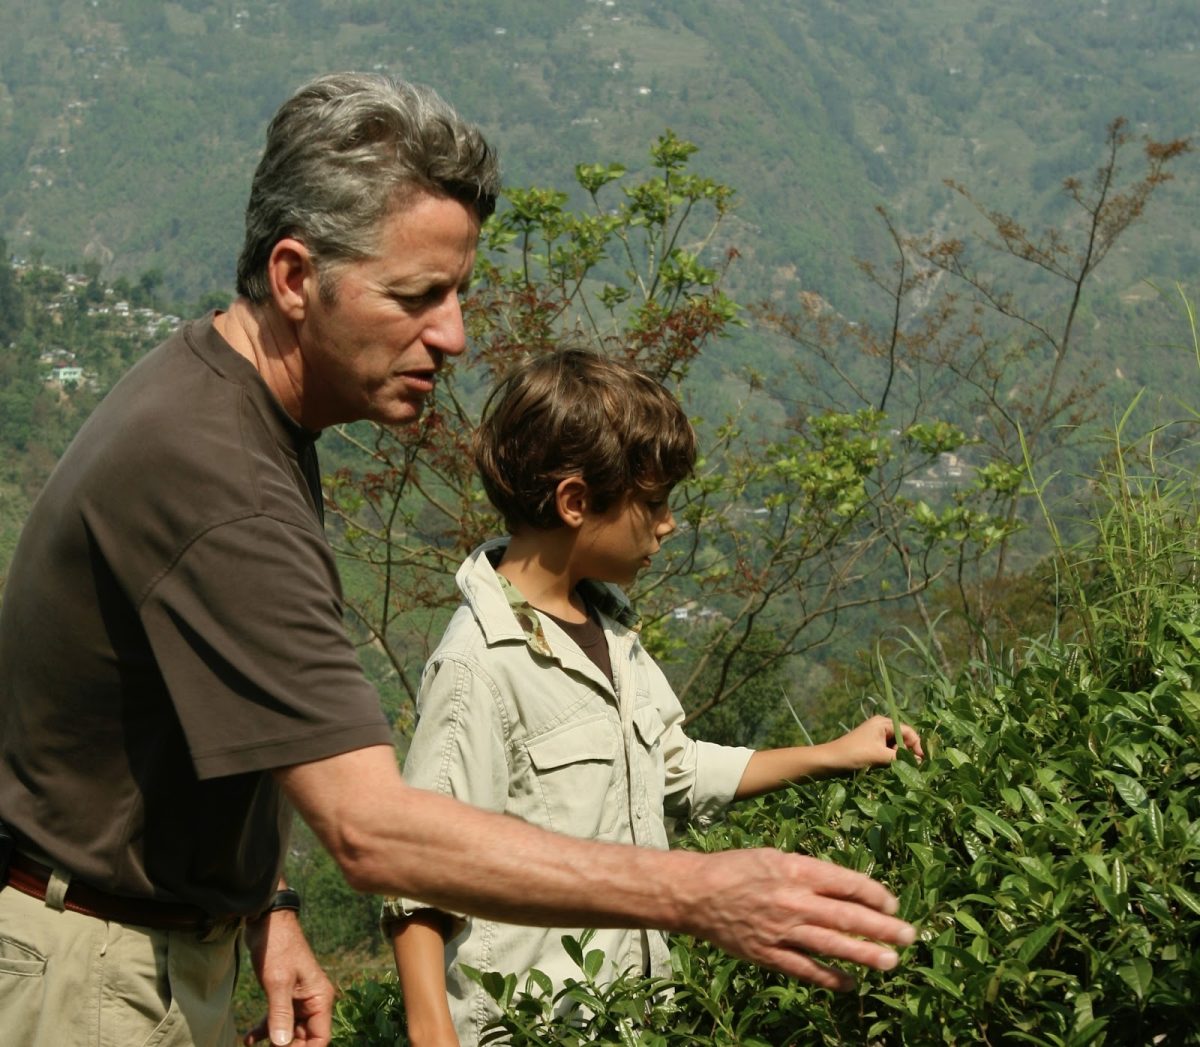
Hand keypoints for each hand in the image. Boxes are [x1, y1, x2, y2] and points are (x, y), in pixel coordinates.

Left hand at [243, 910, 334, 1046]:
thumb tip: (282, 1044)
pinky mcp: (283, 995)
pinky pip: (277, 1021)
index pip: (321, 1037)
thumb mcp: (278, 982)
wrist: (267, 922)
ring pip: (290, 1032)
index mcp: (319, 997)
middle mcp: (312, 1001)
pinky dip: (264, 1031)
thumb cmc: (278, 948)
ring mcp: (298, 999)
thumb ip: (280, 1014)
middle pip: (305, 1038)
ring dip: (274, 1043)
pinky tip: (248, 1039)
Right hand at [678, 847, 915, 989]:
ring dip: (866, 954)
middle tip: (909, 935)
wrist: (696, 893)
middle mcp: (793, 900)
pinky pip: (806, 970)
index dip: (875, 894)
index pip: (848, 882)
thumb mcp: (774, 857)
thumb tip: (846, 888)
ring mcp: (782, 930)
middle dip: (883, 926)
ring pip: (833, 945)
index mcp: (796, 870)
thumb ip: (808, 872)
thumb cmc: (736, 869)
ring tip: (892, 961)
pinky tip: (850, 984)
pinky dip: (830, 978)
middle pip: (848, 915)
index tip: (891, 903)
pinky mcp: (769, 954)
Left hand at [830, 714, 923, 769]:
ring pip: (895, 748)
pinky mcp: (871, 747)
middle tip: (904, 765)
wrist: (829, 761)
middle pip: (902, 739)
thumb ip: (901, 758)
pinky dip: (890, 760)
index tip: (922, 761)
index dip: (916, 745)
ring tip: (894, 767)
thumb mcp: (880, 756)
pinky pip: (887, 752)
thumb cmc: (854, 754)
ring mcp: (875, 737)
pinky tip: (888, 768)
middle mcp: (880, 726)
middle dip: (906, 752)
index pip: (908, 731)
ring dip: (897, 758)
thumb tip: (920, 762)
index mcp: (883, 722)